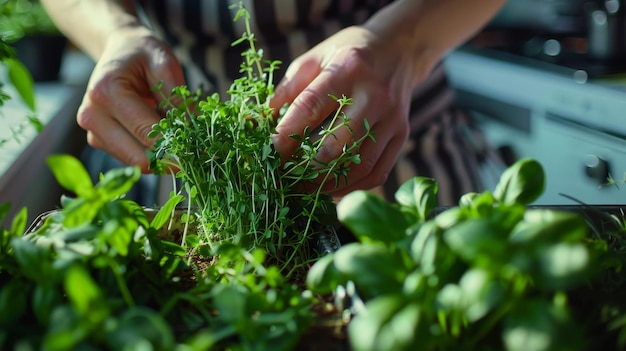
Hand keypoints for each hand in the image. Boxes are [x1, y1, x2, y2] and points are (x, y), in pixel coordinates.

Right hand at [77, 26, 185, 172]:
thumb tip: (192, 132)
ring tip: (178, 138)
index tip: (201, 149)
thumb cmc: (143, 54)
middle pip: (138, 158)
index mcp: (106, 92)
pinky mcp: (98, 140)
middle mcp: (92, 115)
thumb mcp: (165, 64)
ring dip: (161, 156)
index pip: (146, 134)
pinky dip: (151, 153)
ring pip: (136, 163)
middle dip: (169, 157)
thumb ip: (176, 98)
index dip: (177, 146)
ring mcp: (92, 131)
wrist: (119, 51)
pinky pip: (131, 159)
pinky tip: (160, 135)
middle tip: (195, 151)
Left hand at [270, 26, 417, 196]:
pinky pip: (376, 173)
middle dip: (306, 169)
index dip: (287, 135)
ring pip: (359, 165)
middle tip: (285, 179)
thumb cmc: (349, 54)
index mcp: (347, 68)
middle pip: (338, 145)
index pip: (311, 107)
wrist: (400, 48)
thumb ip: (289, 87)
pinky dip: (351, 187)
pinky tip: (331, 188)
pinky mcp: (402, 135)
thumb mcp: (317, 57)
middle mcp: (374, 95)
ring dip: (328, 184)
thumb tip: (263, 121)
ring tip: (305, 190)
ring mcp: (392, 118)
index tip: (268, 155)